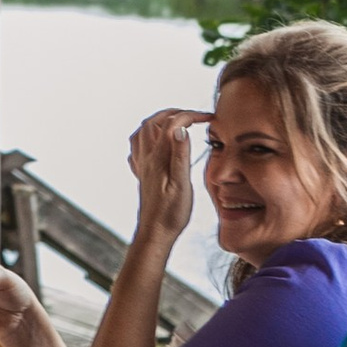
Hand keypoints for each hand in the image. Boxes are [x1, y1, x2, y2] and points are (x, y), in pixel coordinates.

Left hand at [127, 109, 207, 251]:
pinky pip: (138, 148)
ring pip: (143, 132)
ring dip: (158, 121)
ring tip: (176, 122)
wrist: (154, 233)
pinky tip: (156, 144)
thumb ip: (180, 156)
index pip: (172, 124)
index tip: (209, 117)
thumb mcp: (181, 184)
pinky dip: (147, 138)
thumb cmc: (170, 213)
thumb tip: (180, 129)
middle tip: (194, 116)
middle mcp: (146, 158)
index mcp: (157, 158)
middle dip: (174, 113)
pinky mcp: (143, 175)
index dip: (191, 115)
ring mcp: (142, 166)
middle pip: (153, 122)